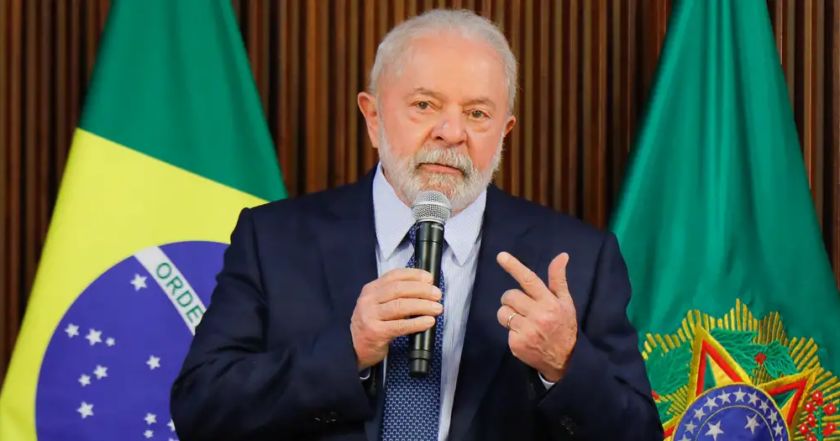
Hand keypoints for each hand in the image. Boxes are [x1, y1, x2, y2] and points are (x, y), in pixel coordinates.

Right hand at [350, 268, 442, 369]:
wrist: (353, 348)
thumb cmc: (371, 325)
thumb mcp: (378, 305)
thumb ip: (395, 296)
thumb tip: (425, 290)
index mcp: (371, 289)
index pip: (394, 275)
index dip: (414, 275)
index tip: (429, 279)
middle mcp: (369, 300)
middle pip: (399, 289)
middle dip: (422, 290)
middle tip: (437, 294)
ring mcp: (370, 316)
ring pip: (400, 306)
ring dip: (423, 306)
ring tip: (437, 308)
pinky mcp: (376, 332)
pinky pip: (400, 326)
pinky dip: (417, 323)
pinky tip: (428, 322)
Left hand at [495, 252, 576, 381]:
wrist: (566, 360)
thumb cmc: (564, 326)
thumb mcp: (566, 303)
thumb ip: (558, 279)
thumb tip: (562, 256)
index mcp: (550, 303)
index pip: (529, 280)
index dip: (514, 267)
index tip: (501, 256)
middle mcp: (538, 315)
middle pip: (509, 296)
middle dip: (512, 300)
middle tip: (523, 308)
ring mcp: (526, 331)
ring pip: (503, 313)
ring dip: (508, 315)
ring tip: (522, 322)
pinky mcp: (517, 344)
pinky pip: (505, 330)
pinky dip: (512, 332)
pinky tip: (524, 336)